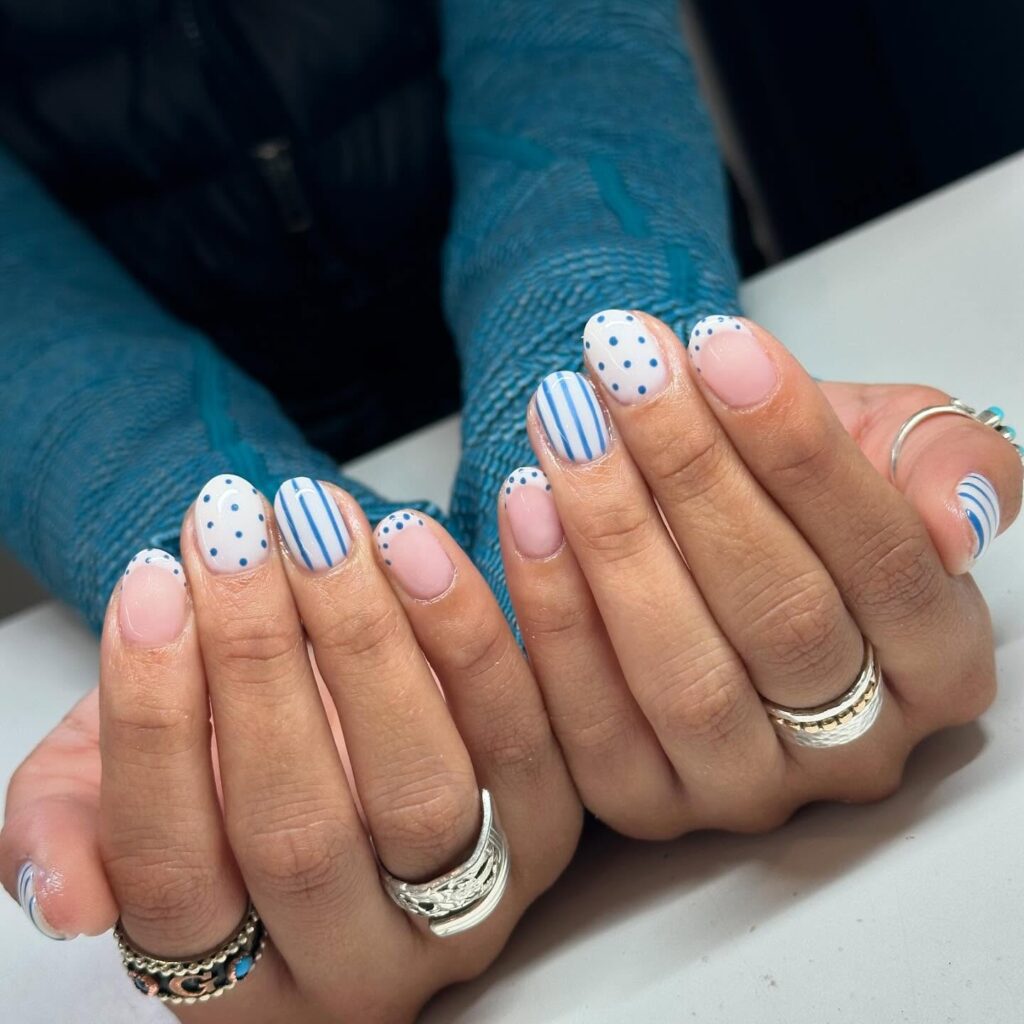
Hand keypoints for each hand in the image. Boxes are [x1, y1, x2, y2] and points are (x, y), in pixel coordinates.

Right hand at [2, 479, 579, 1021]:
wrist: (347, 720)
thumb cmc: (228, 754)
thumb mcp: (124, 792)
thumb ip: (75, 829)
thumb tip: (61, 891)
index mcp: (239, 982)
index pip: (175, 878)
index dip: (152, 727)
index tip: (149, 588)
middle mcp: (362, 964)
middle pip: (301, 834)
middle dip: (257, 665)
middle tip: (237, 535)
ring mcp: (472, 904)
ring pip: (423, 786)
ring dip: (367, 640)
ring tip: (322, 523)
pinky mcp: (550, 826)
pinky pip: (523, 728)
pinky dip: (471, 627)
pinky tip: (418, 536)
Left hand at [497, 310, 1019, 837]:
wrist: (710, 542)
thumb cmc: (800, 497)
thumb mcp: (894, 452)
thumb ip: (949, 464)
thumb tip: (950, 519)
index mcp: (937, 664)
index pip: (885, 562)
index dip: (801, 450)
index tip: (723, 345)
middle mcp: (853, 747)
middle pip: (779, 617)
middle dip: (692, 474)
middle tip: (627, 369)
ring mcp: (746, 788)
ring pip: (683, 677)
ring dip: (612, 534)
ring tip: (567, 422)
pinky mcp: (646, 801)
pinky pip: (590, 720)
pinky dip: (551, 607)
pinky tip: (526, 505)